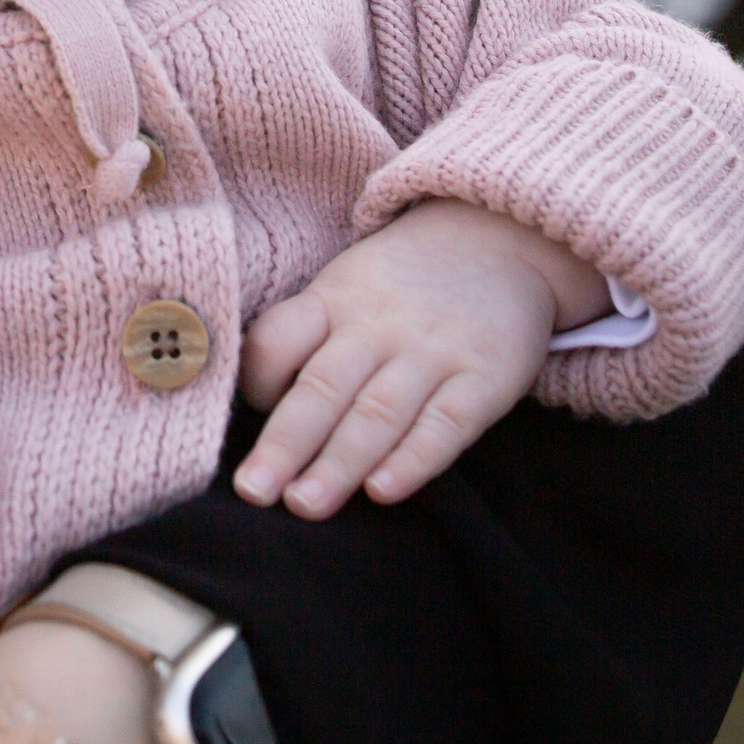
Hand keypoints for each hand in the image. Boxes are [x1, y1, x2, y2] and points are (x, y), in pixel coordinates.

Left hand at [232, 201, 606, 518]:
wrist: (502, 239)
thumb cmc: (402, 283)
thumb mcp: (345, 287)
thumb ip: (304, 337)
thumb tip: (254, 404)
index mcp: (333, 301)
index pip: (278, 340)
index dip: (254, 383)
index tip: (240, 425)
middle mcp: (377, 326)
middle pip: (322, 388)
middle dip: (284, 445)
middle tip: (253, 492)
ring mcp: (432, 351)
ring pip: (377, 413)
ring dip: (339, 463)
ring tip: (305, 505)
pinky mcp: (485, 377)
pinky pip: (446, 423)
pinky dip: (413, 459)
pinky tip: (383, 492)